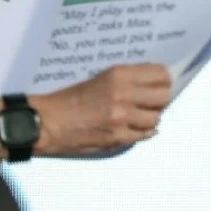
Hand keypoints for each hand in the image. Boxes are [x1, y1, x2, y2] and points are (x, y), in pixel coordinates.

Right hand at [31, 64, 172, 155]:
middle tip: (152, 101)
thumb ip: (128, 79)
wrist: (46, 122)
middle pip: (164, 96)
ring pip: (156, 117)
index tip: (161, 83)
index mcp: (120, 75)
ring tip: (140, 116)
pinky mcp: (117, 137)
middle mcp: (124, 94)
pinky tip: (135, 128)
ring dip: (150, 117)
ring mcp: (122, 118)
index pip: (160, 73)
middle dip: (161, 99)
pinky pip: (144, 134)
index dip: (164, 79)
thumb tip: (154, 84)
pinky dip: (143, 132)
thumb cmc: (70, 98)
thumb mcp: (101, 78)